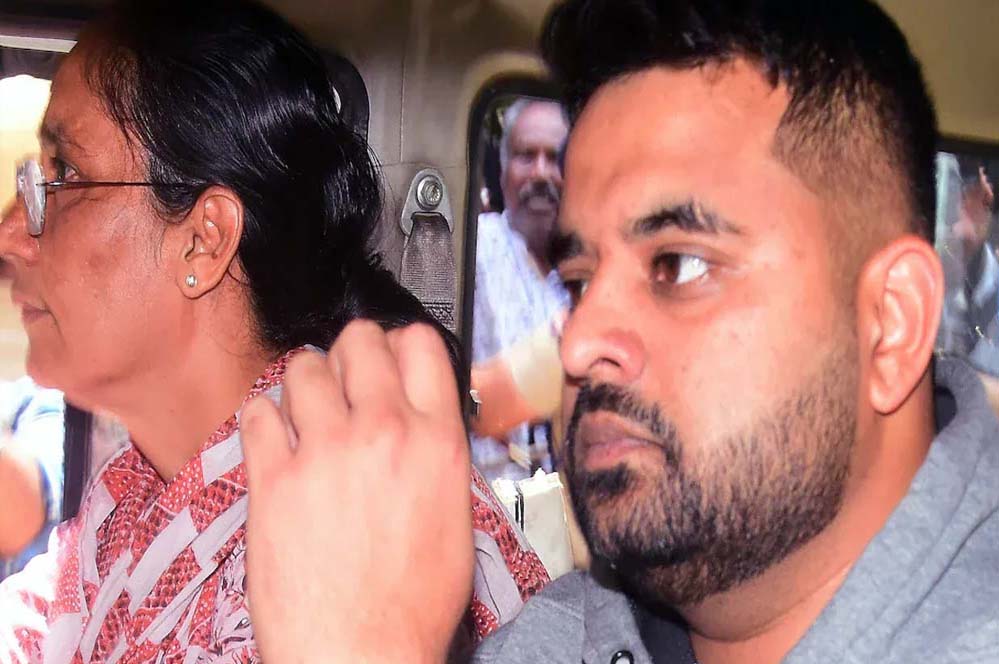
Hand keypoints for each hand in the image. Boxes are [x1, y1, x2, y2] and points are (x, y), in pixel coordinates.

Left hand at [242, 321, 473, 663]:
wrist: (360, 654)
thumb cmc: (411, 605)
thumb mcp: (455, 518)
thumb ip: (437, 453)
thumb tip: (420, 419)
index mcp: (437, 442)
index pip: (420, 344)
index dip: (402, 342)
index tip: (390, 354)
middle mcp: (383, 433)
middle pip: (360, 340)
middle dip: (351, 350)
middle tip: (345, 374)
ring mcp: (324, 452)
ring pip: (303, 368)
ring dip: (305, 380)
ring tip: (307, 408)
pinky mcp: (273, 479)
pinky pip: (258, 414)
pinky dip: (265, 418)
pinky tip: (276, 439)